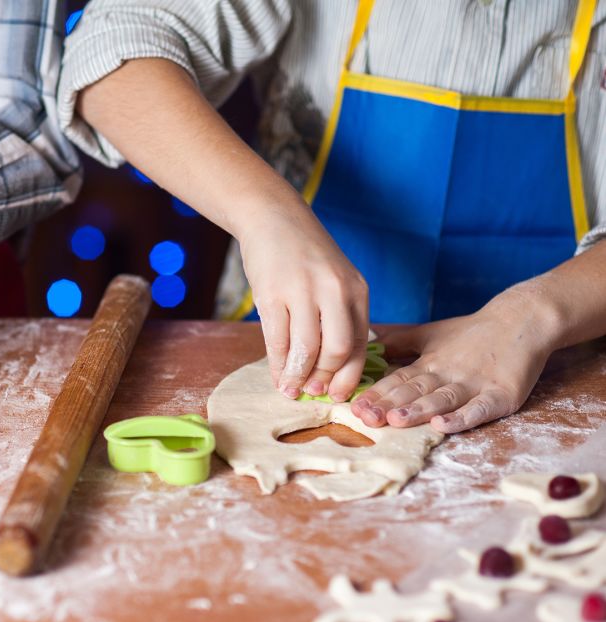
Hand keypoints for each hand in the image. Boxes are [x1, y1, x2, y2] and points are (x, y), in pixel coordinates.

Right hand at [239, 202, 369, 401]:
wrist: (272, 217)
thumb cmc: (304, 253)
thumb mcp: (334, 278)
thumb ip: (339, 315)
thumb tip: (332, 364)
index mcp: (356, 289)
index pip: (359, 343)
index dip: (349, 375)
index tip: (338, 394)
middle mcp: (334, 290)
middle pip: (338, 349)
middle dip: (326, 378)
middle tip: (314, 392)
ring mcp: (302, 291)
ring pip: (306, 349)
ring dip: (297, 376)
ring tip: (290, 389)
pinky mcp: (272, 294)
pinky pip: (276, 339)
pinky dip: (276, 363)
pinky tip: (275, 375)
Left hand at [350, 290, 559, 432]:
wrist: (523, 320)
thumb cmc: (474, 332)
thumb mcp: (432, 334)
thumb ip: (400, 341)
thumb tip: (368, 339)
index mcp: (429, 362)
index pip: (398, 380)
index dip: (377, 393)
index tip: (355, 406)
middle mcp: (448, 373)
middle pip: (415, 391)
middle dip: (389, 405)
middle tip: (366, 418)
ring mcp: (475, 384)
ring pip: (442, 399)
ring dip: (419, 410)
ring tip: (396, 420)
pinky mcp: (501, 395)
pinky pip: (479, 409)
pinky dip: (462, 417)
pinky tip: (443, 425)